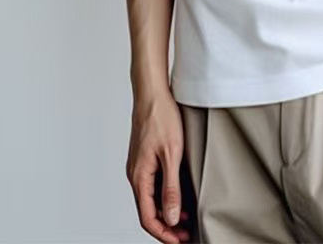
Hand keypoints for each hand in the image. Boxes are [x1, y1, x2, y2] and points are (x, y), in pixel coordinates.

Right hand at [126, 89, 191, 242]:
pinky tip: (179, 196)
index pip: (147, 218)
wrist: (152, 93)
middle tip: (187, 234)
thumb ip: (171, 188)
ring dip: (166, 212)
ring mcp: (139, 166)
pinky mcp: (145, 158)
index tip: (180, 241)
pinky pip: (152, 185)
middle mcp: (136, 175)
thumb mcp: (172, 155)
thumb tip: (170, 218)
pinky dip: (165, 196)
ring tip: (186, 220)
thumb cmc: (161, 118)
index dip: (163, 234)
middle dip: (167, 227)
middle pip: (148, 211)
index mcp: (139, 177)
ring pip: (150, 199)